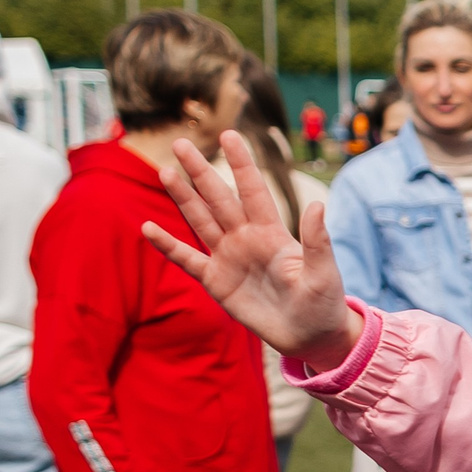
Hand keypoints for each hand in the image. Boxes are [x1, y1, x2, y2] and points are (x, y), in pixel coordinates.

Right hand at [148, 134, 363, 367]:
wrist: (310, 336)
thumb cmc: (323, 303)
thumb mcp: (324, 272)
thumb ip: (317, 240)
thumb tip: (318, 205)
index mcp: (273, 232)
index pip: (254, 190)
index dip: (242, 164)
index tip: (230, 135)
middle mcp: (246, 238)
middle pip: (219, 198)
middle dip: (200, 171)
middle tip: (181, 143)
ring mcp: (228, 258)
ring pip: (200, 221)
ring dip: (183, 198)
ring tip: (165, 172)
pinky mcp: (216, 281)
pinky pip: (186, 259)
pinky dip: (167, 245)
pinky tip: (147, 228)